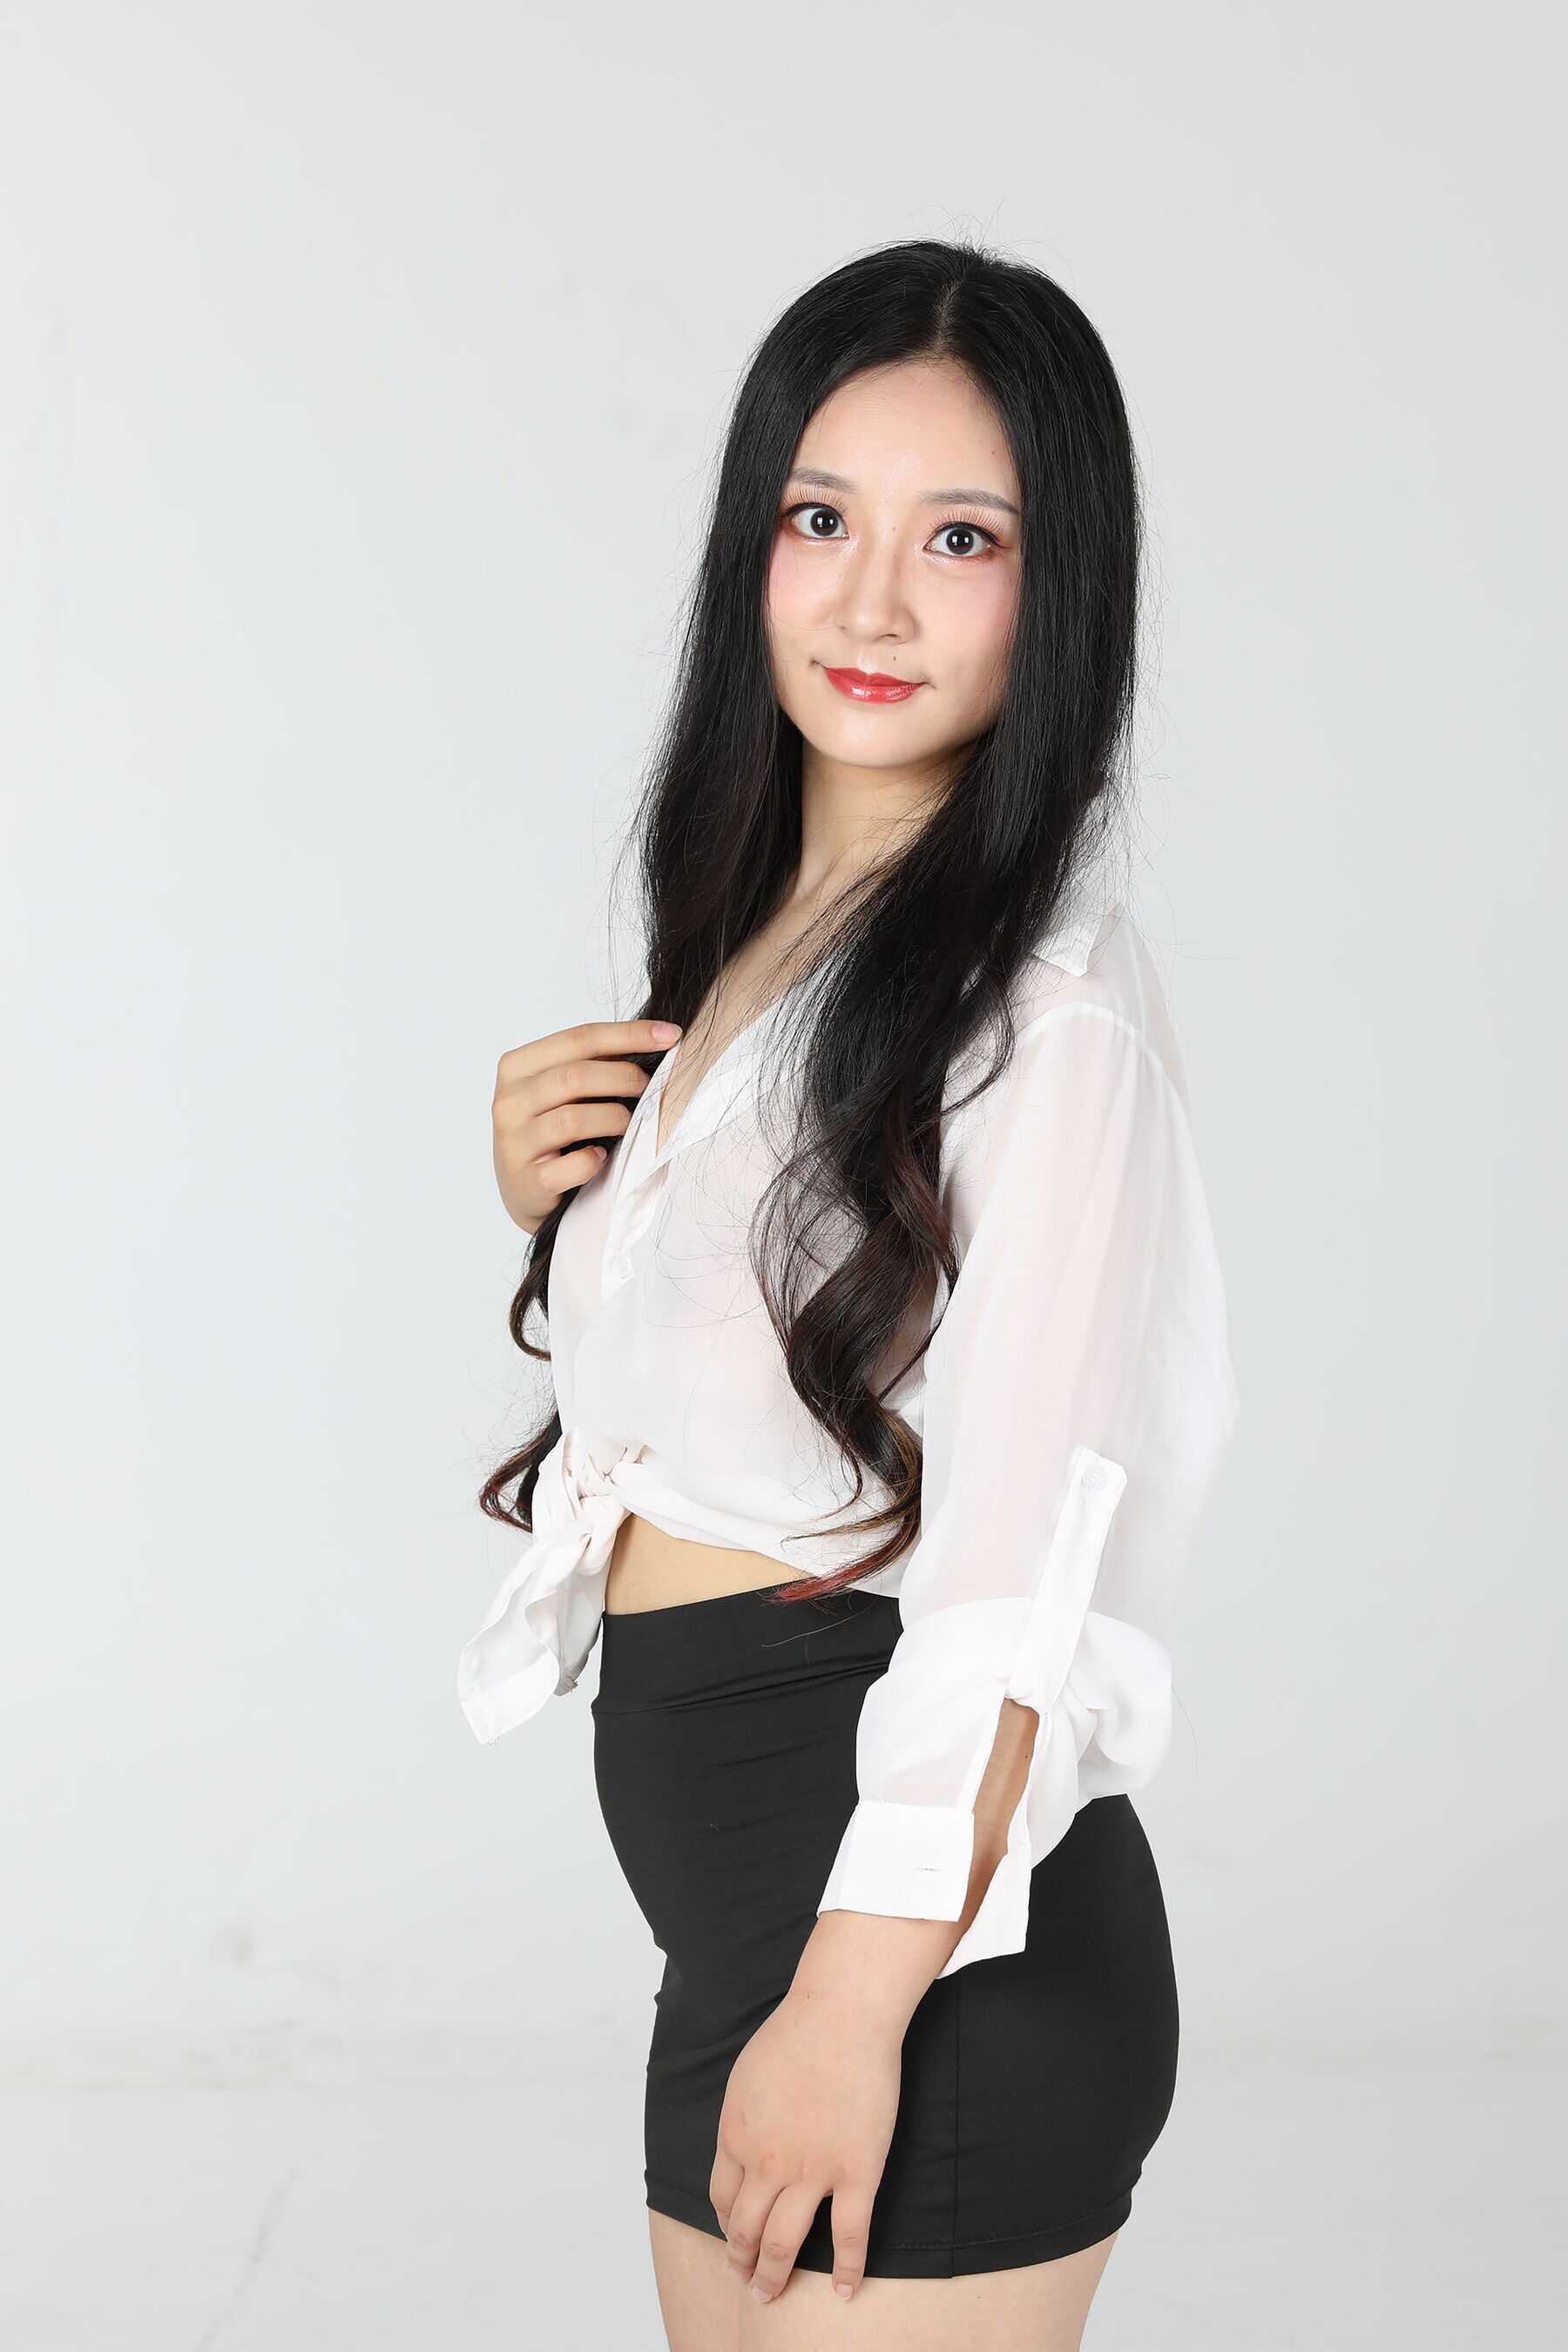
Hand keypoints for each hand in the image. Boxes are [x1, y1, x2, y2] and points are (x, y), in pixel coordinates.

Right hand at [491, 1017, 681, 1232]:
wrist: (525, 1191)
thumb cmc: (552, 1132)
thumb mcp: (561, 1092)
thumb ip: (592, 1065)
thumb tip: (655, 1041)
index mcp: (517, 1067)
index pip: (578, 1038)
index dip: (628, 1035)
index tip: (670, 1035)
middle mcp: (508, 1102)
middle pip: (574, 1076)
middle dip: (624, 1077)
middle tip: (650, 1087)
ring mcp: (513, 1143)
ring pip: (573, 1119)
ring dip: (615, 1119)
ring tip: (629, 1123)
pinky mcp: (526, 1182)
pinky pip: (574, 1165)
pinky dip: (596, 1160)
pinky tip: (603, 1157)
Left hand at [709, 1980, 901, 2306]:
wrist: (842, 2012)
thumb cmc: (796, 2032)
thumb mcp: (745, 2076)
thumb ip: (740, 2119)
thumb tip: (741, 2147)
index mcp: (736, 2135)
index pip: (722, 2199)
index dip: (727, 2225)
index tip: (734, 2238)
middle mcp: (767, 2162)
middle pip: (746, 2231)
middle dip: (743, 2263)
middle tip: (748, 2283)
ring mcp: (812, 2171)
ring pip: (785, 2242)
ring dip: (776, 2276)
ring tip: (774, 2294)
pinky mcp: (857, 2171)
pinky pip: (850, 2235)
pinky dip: (847, 2271)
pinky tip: (845, 2291)